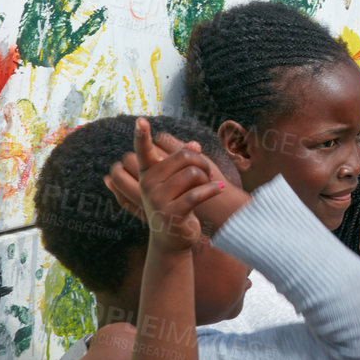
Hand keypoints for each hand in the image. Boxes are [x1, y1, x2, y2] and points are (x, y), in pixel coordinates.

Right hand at [134, 117, 225, 251]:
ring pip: (193, 173)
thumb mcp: (178, 182)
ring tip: (208, 185)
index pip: (144, 151)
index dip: (142, 135)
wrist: (173, 238)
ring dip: (207, 178)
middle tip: (206, 172)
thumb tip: (195, 144)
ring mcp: (157, 200)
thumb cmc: (177, 204)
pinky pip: (197, 193)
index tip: (141, 120)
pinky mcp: (171, 213)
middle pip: (183, 157)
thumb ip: (183, 161)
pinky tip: (218, 188)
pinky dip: (212, 189)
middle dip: (201, 162)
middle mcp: (148, 185)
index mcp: (148, 174)